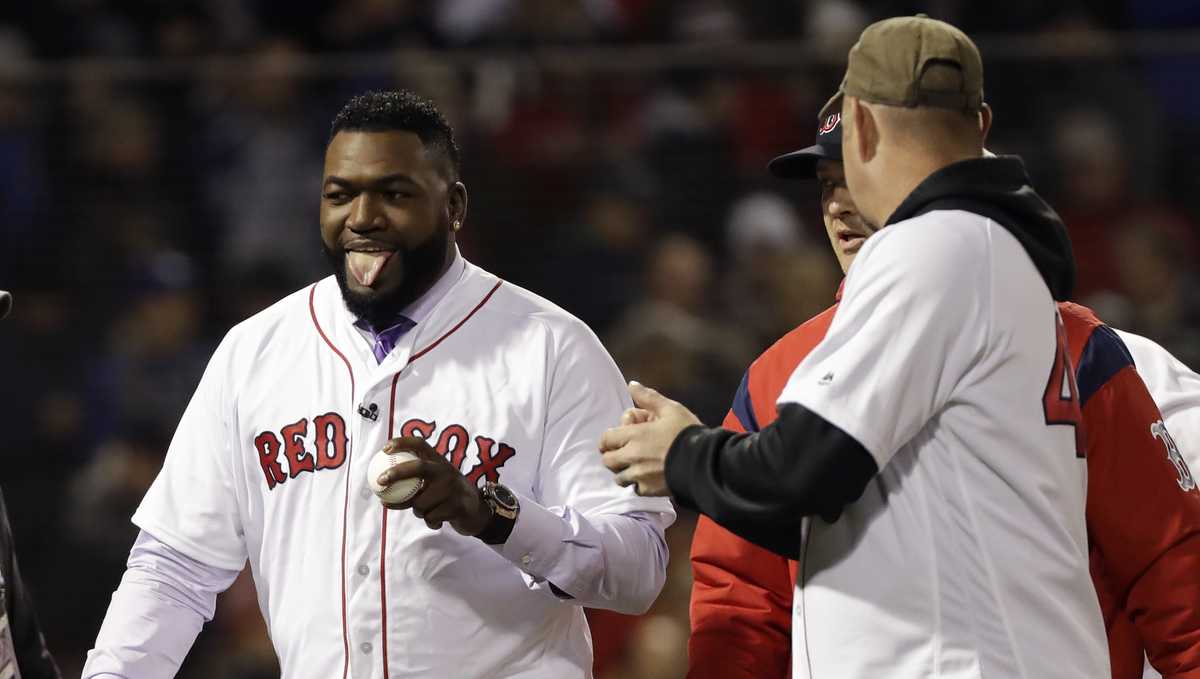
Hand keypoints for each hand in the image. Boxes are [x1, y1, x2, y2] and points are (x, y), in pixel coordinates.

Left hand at [375, 436, 490, 535]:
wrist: (477, 512)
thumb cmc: (447, 496)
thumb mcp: (435, 483)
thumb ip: (414, 482)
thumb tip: (380, 485)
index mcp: (439, 461)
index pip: (420, 444)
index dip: (402, 443)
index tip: (384, 449)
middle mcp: (446, 471)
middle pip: (418, 466)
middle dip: (397, 472)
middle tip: (380, 481)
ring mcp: (453, 488)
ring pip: (420, 502)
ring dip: (418, 511)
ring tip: (428, 511)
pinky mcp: (457, 505)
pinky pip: (430, 517)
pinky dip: (430, 521)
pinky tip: (439, 520)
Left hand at [599, 382, 701, 495]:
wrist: (705, 462)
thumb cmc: (687, 433)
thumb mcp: (670, 409)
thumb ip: (648, 397)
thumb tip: (631, 385)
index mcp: (634, 435)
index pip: (606, 439)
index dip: (609, 438)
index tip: (618, 438)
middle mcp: (632, 456)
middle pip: (608, 460)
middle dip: (614, 455)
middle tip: (626, 452)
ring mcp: (639, 475)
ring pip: (619, 478)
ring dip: (624, 471)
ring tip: (638, 465)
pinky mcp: (649, 490)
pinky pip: (635, 489)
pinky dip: (638, 484)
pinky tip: (649, 476)